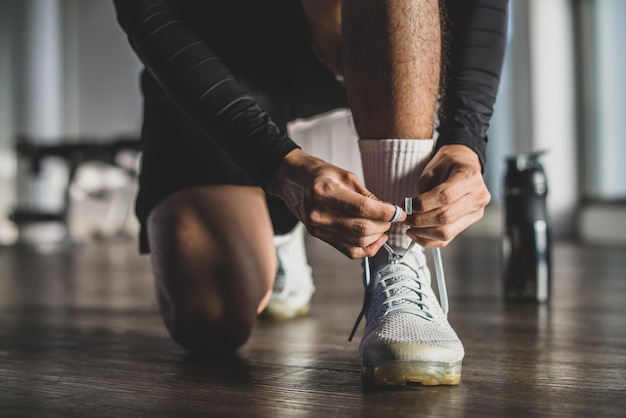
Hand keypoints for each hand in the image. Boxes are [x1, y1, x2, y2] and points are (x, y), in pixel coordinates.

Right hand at [267, 149, 404, 257]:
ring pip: (357, 241)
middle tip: (393, 217)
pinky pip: (348, 250)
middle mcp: (319, 213)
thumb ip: (365, 195)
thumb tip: (387, 210)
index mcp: (324, 191)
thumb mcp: (343, 175)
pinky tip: (376, 239)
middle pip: (361, 227)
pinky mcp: (319, 236)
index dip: (385, 212)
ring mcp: (317, 227)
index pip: (362, 208)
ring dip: (377, 236)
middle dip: (384, 224)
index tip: (400, 212)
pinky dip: (366, 248)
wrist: (289, 180)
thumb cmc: (316, 173)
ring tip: (384, 226)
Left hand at [405, 144, 490, 247]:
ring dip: (423, 232)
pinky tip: (416, 235)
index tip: (406, 206)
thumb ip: (423, 190)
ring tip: (409, 226)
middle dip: (419, 220)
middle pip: (445, 217)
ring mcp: (476, 211)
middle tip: (404, 217)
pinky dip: (429, 240)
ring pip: (446, 231)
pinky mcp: (470, 221)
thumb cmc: (448, 163)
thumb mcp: (433, 168)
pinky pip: (448, 238)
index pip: (444, 197)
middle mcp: (477, 196)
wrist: (465, 164)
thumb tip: (410, 210)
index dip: (422, 205)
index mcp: (469, 177)